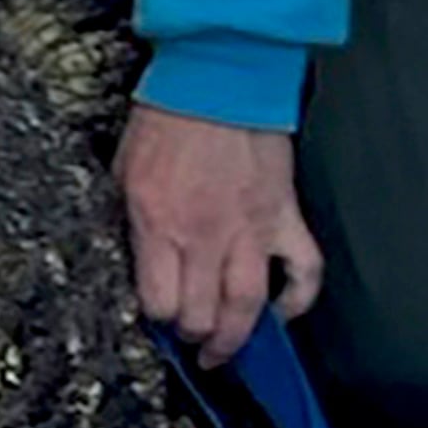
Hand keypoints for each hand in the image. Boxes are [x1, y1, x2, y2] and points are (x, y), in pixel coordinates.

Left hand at [115, 103, 322, 367]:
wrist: (217, 75)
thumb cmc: (168, 116)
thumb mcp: (124, 174)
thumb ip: (134, 226)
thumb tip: (138, 265)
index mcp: (159, 225)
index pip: (159, 304)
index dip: (157, 319)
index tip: (157, 317)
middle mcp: (204, 236)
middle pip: (201, 316)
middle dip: (192, 336)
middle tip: (191, 340)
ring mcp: (249, 229)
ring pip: (248, 308)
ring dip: (237, 340)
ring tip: (228, 352)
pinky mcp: (284, 214)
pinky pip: (303, 272)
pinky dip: (298, 300)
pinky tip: (282, 311)